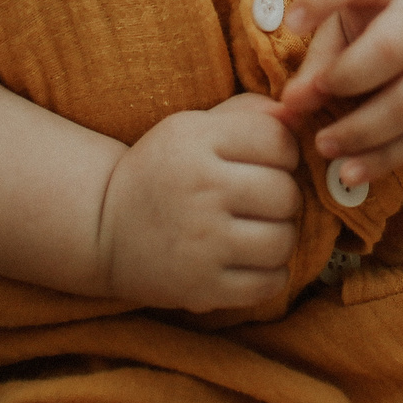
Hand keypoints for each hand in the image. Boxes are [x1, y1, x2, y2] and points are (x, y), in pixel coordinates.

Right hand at [96, 92, 302, 312]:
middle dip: (282, 197)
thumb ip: (248, 114)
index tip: (266, 163)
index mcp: (197, 140)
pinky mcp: (201, 287)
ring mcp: (202, 242)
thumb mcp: (194, 127)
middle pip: (285, 193)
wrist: (104, 227)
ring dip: (279, 237)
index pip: (279, 141)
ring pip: (283, 240)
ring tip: (257, 231)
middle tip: (261, 201)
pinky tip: (249, 261)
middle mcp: (201, 188)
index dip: (283, 152)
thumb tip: (298, 115)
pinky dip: (270, 274)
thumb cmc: (163, 170)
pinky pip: (269, 283)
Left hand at [276, 0, 402, 190]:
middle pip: (392, 47)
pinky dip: (384, 159)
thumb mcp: (347, 19)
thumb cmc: (381, 16)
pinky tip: (350, 173)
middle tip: (316, 96)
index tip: (293, 22)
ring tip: (325, 146)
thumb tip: (288, 107)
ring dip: (363, 131)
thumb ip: (315, 62)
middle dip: (349, 78)